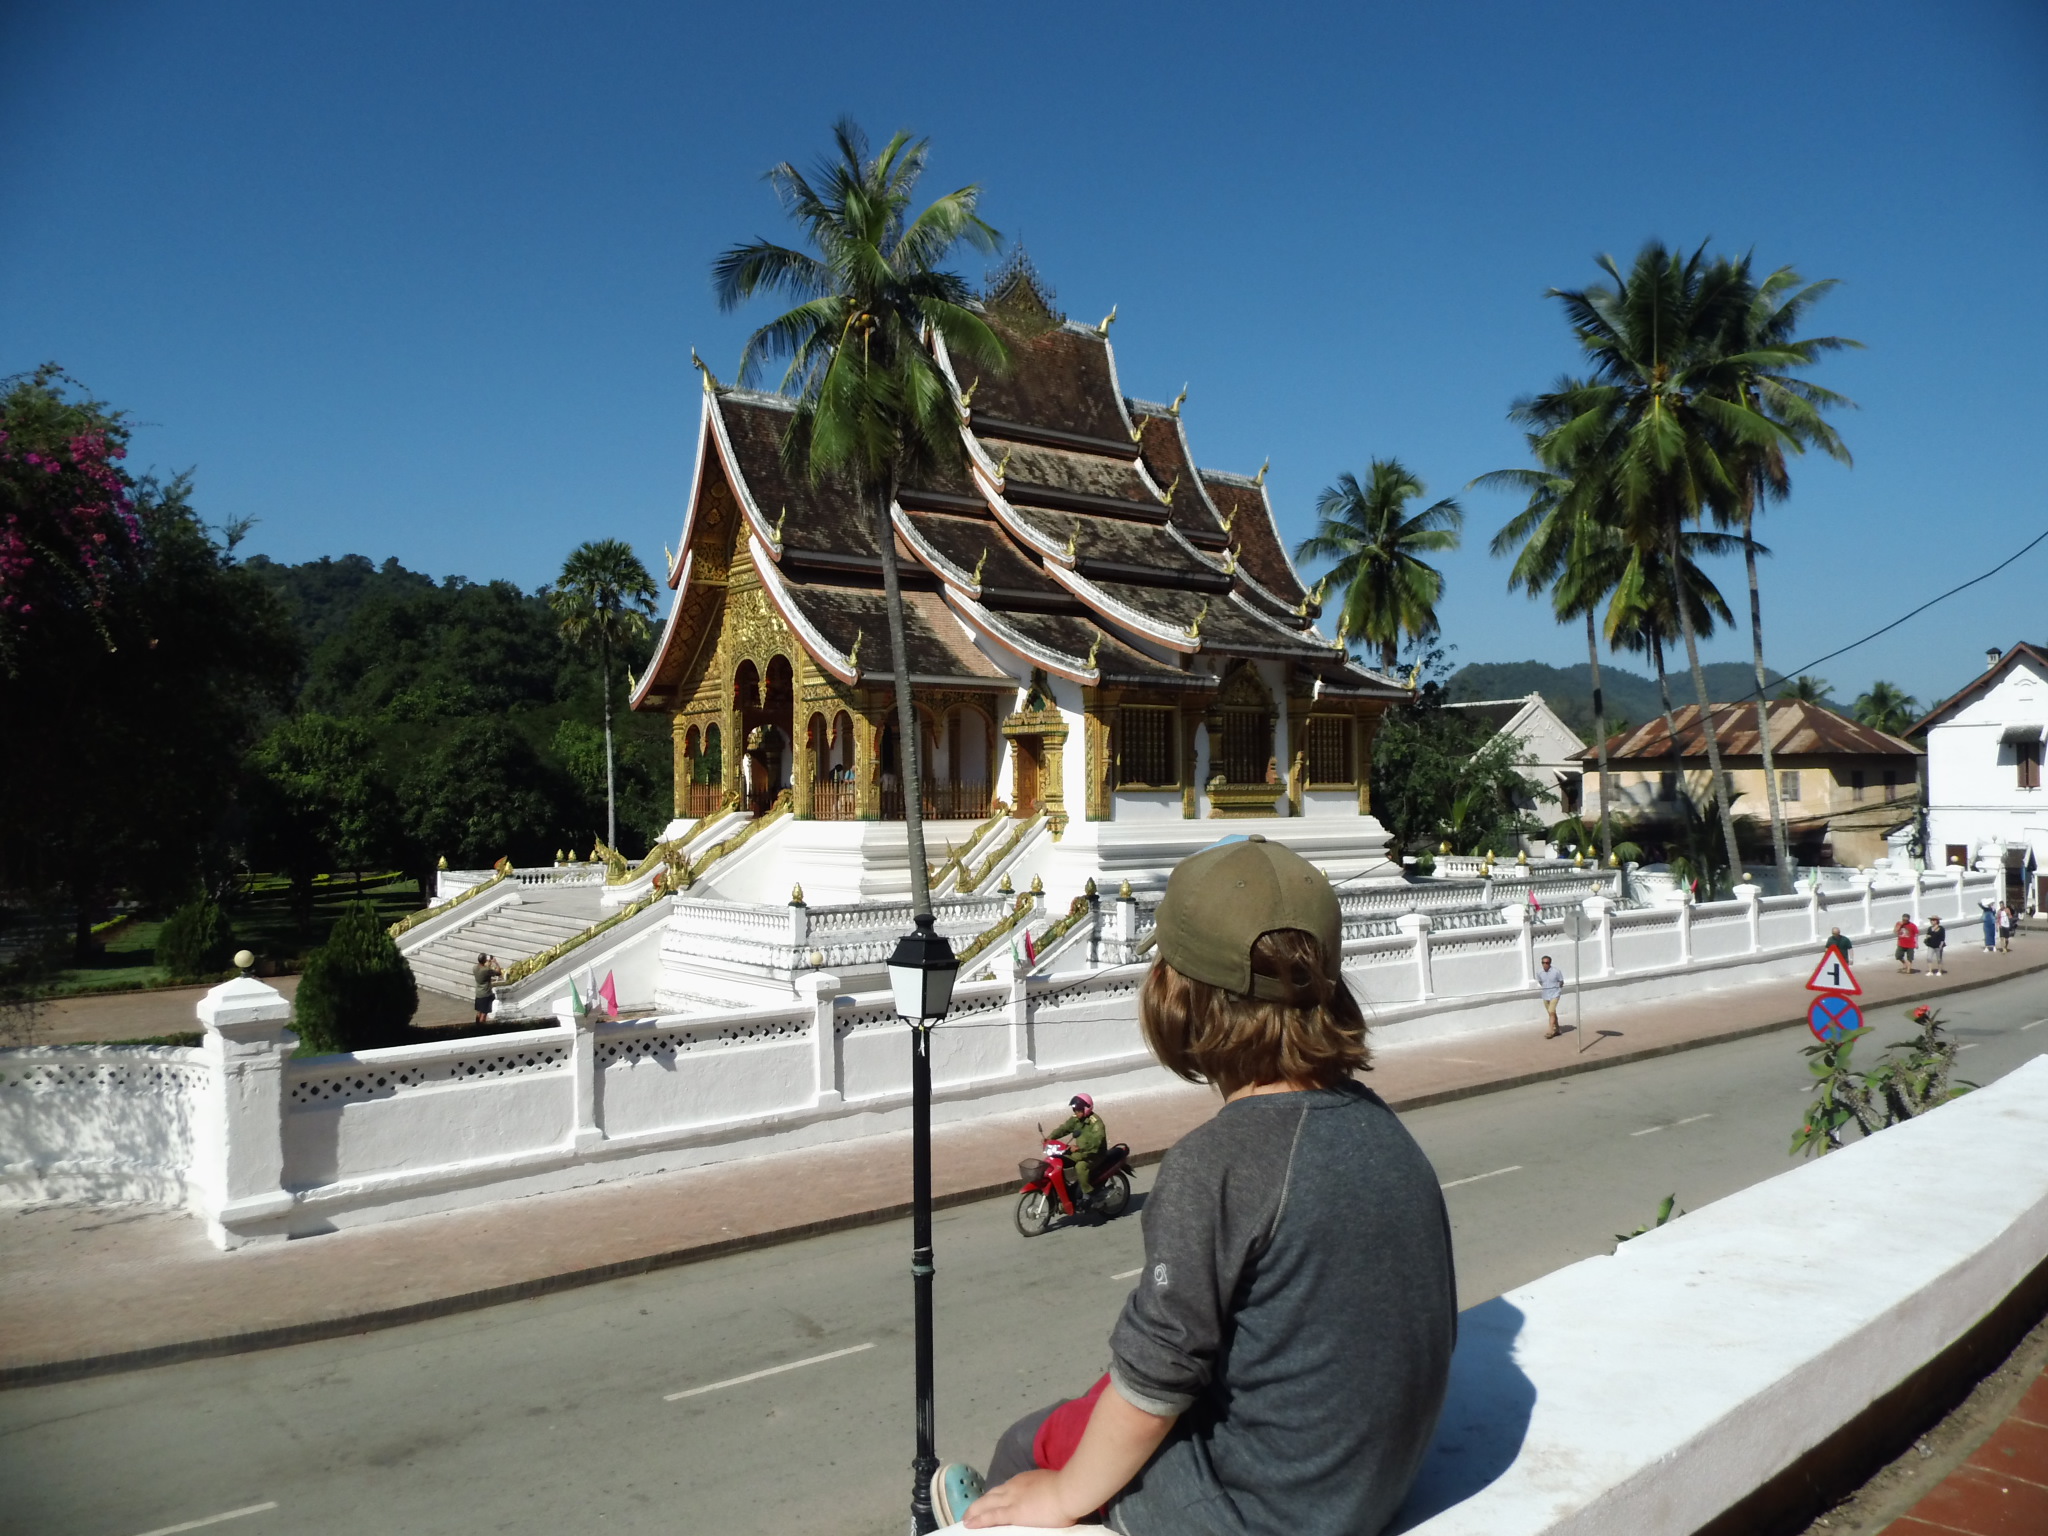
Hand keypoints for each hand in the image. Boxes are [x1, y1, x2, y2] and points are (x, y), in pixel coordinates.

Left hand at [963, 1469, 1085, 1529]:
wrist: (1069, 1490)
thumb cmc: (1066, 1488)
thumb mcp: (1050, 1484)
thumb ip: (1042, 1490)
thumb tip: (1043, 1496)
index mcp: (1024, 1480)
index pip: (1004, 1489)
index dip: (994, 1496)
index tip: (989, 1501)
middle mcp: (1014, 1487)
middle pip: (991, 1495)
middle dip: (979, 1504)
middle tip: (969, 1511)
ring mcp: (1012, 1499)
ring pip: (987, 1504)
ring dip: (974, 1511)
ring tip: (965, 1519)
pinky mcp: (1013, 1513)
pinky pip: (991, 1517)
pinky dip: (979, 1520)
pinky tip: (969, 1524)